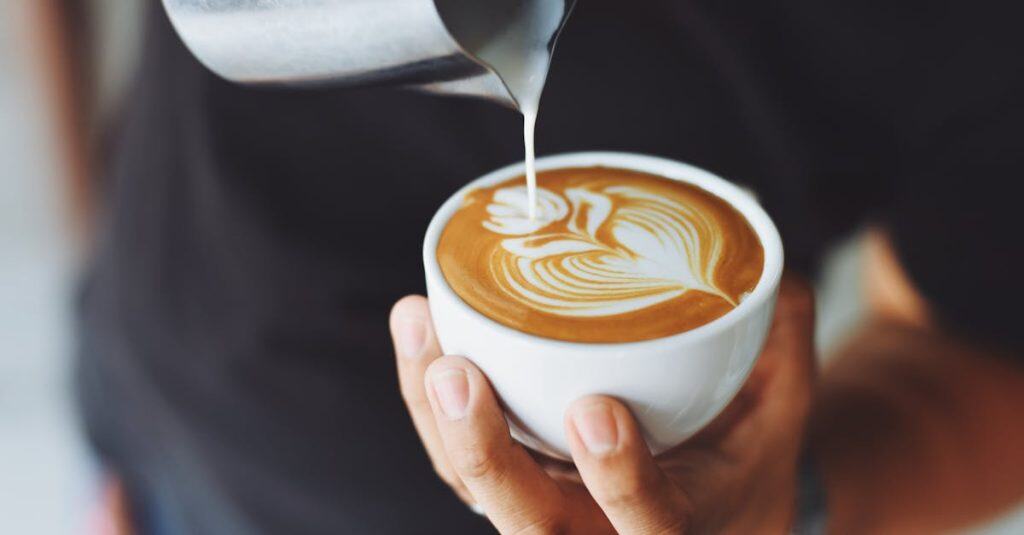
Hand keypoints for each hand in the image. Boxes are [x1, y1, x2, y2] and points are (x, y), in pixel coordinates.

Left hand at [390, 275, 814, 533]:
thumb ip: (779, 336)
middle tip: (457, 373)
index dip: (620, 479)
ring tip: (418, 324)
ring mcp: (545, 513)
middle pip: (529, 522)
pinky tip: (419, 329)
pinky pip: (456, 458)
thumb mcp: (780, 409)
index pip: (649, 522)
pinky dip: (427, 400)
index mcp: (678, 527)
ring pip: (473, 486)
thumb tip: (764, 250)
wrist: (708, 514)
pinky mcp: (511, 484)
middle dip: (484, 452)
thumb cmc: (741, 461)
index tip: (597, 410)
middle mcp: (598, 533)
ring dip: (434, 414)